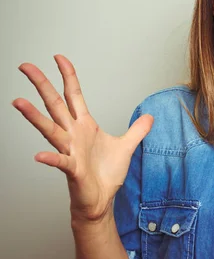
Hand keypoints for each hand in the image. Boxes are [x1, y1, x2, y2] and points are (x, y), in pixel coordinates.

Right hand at [12, 55, 152, 222]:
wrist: (101, 200)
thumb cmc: (106, 174)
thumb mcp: (127, 146)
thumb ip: (137, 130)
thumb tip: (150, 116)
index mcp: (85, 126)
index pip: (74, 95)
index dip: (68, 76)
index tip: (59, 58)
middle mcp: (73, 135)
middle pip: (55, 104)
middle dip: (41, 85)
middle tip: (26, 66)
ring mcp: (70, 151)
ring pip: (50, 129)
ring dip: (34, 117)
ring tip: (18, 102)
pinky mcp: (73, 170)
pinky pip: (60, 162)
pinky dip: (50, 158)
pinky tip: (39, 155)